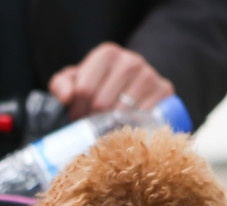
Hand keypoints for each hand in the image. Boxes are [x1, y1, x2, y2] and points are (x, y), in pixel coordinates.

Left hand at [48, 43, 175, 120]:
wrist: (131, 83)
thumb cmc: (98, 84)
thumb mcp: (75, 80)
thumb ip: (62, 85)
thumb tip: (67, 98)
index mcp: (107, 54)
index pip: (84, 89)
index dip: (77, 110)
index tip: (77, 118)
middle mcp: (130, 61)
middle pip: (102, 103)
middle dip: (92, 120)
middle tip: (90, 127)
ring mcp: (149, 75)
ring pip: (123, 113)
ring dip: (110, 126)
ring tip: (105, 128)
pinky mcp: (165, 90)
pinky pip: (144, 117)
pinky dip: (132, 129)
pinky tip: (125, 130)